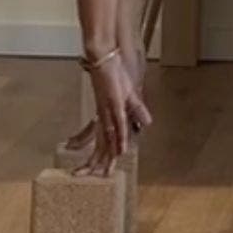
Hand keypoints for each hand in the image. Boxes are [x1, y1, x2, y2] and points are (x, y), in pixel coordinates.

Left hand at [71, 49, 150, 175]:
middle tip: (87, 176)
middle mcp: (104, 116)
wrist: (102, 56)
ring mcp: (108, 110)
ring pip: (108, 139)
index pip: (102, 140)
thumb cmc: (113, 73)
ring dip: (107, 156)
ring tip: (104, 173)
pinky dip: (119, 138)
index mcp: (104, 115)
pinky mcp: (114, 102)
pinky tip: (120, 150)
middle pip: (101, 144)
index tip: (94, 171)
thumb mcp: (129, 95)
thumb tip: (145, 123)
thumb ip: (136, 110)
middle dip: (95, 162)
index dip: (100, 156)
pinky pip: (118, 124)